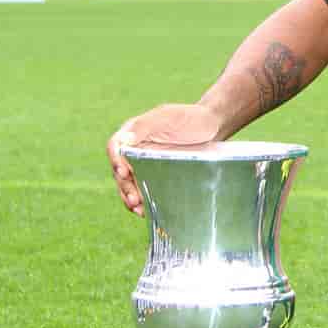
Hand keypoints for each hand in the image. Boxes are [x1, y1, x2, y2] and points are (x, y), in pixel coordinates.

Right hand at [106, 103, 224, 216]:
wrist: (212, 127)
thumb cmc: (190, 118)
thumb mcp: (168, 117)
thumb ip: (144, 126)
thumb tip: (123, 140)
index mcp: (133, 133)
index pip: (116, 147)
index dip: (115, 160)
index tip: (123, 172)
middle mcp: (135, 149)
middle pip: (120, 170)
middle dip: (124, 185)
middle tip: (134, 199)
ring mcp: (144, 164)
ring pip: (129, 183)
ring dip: (130, 197)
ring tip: (138, 208)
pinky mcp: (156, 176)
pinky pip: (144, 189)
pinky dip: (142, 201)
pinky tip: (145, 211)